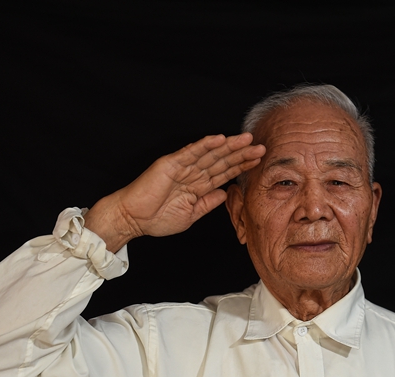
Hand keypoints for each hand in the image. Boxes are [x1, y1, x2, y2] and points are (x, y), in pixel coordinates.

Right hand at [84, 133, 264, 251]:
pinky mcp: (170, 163)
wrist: (133, 219)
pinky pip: (191, 152)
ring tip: (247, 139)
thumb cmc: (156, 219)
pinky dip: (206, 145)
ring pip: (211, 154)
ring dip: (229, 146)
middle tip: (261, 147)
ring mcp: (182, 166)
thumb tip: (225, 194)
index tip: (258, 161)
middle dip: (242, 154)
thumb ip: (207, 204)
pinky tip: (220, 139)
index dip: (241, 166)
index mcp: (197, 186)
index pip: (224, 173)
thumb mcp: (190, 215)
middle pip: (222, 160)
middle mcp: (192, 173)